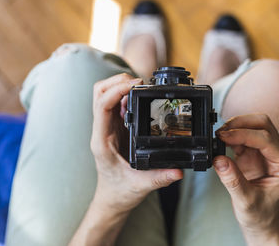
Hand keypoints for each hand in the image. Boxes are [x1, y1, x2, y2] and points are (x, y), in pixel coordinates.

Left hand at [90, 73, 182, 212]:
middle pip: (100, 92)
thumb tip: (178, 170)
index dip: (116, 90)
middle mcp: (103, 129)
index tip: (135, 85)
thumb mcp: (140, 186)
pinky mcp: (118, 126)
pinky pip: (119, 103)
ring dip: (121, 85)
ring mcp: (110, 126)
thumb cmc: (119, 191)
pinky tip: (142, 97)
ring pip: (107, 94)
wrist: (112, 198)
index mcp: (102, 140)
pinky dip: (128, 94)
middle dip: (117, 81)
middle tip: (140, 82)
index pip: (102, 106)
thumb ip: (159, 178)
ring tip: (142, 86)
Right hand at [214, 114, 278, 244]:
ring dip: (235, 127)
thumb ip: (233, 180)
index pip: (266, 139)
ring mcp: (265, 152)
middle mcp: (277, 154)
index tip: (225, 136)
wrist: (260, 223)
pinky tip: (221, 142)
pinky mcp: (253, 154)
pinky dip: (231, 136)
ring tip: (219, 136)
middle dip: (241, 123)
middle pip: (262, 125)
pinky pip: (242, 137)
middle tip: (221, 132)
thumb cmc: (261, 215)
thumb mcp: (246, 201)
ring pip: (253, 126)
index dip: (244, 134)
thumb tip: (219, 159)